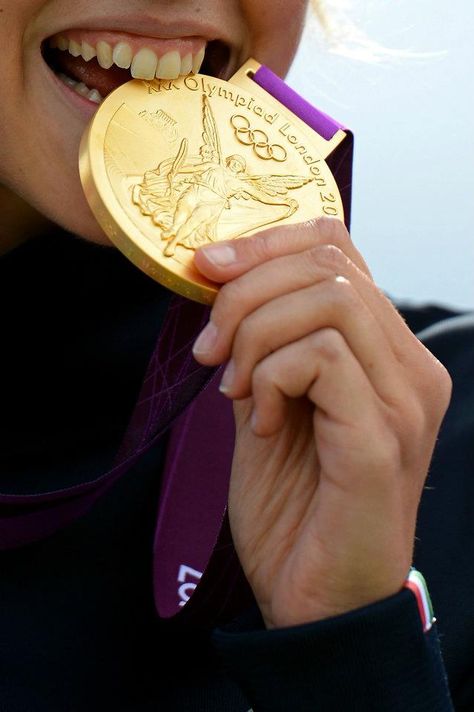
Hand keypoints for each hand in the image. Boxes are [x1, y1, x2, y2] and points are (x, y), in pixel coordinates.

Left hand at [192, 219, 450, 628]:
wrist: (312, 598)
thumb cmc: (292, 506)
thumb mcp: (268, 405)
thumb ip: (262, 346)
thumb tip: (223, 283)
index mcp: (385, 354)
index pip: (339, 250)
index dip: (266, 242)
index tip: (207, 269)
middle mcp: (409, 368)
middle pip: (329, 264)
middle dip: (245, 292)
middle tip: (210, 348)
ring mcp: (404, 400)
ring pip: (327, 299)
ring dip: (255, 336)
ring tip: (235, 390)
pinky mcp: (383, 436)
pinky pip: (320, 355)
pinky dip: (271, 378)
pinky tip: (261, 424)